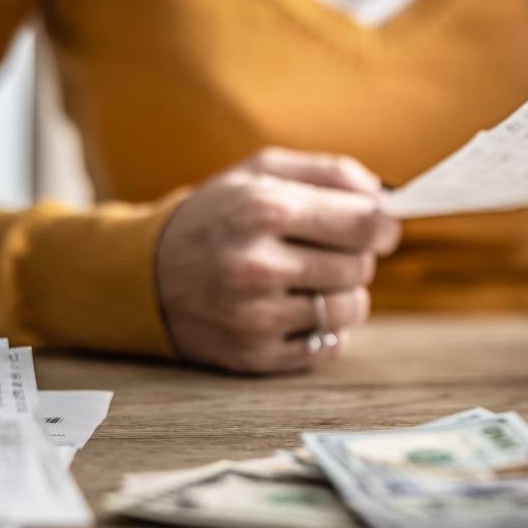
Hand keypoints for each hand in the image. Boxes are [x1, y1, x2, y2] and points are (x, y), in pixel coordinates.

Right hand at [156, 148, 400, 372]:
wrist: (141, 274)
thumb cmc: (216, 215)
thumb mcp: (259, 172)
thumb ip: (330, 173)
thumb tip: (385, 197)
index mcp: (263, 210)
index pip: (365, 224)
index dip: (384, 225)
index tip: (380, 226)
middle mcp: (258, 266)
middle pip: (361, 267)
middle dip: (355, 256)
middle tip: (326, 249)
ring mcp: (255, 317)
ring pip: (351, 309)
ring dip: (344, 294)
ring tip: (312, 280)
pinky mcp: (254, 355)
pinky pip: (329, 345)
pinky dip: (325, 328)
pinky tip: (296, 309)